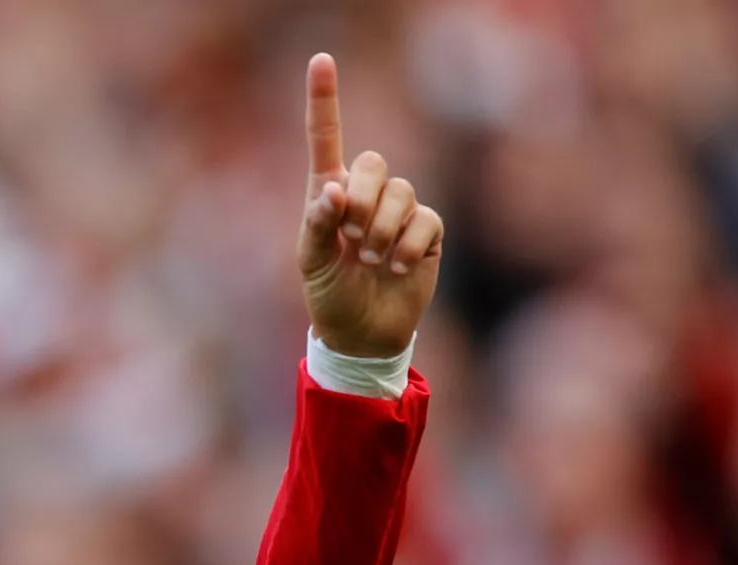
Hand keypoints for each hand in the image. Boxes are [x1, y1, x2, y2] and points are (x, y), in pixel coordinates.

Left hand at [298, 54, 442, 358]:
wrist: (363, 332)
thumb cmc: (329, 295)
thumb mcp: (310, 263)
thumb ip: (316, 224)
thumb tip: (334, 189)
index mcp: (328, 193)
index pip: (326, 138)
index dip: (324, 100)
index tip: (321, 60)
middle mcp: (366, 194)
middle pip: (375, 162)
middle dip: (363, 201)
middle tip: (351, 238)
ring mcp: (399, 211)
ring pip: (402, 192)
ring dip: (383, 230)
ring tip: (370, 260)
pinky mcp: (426, 231)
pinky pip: (426, 219)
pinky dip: (408, 246)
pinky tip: (397, 268)